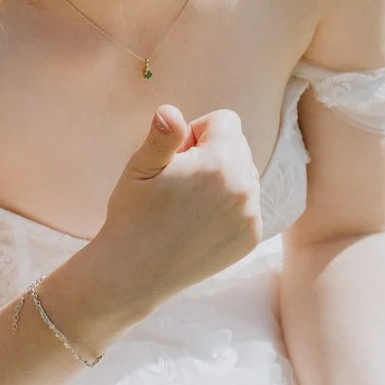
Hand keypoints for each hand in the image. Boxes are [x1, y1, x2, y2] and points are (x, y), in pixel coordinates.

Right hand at [90, 105, 262, 314]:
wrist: (135, 273)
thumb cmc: (133, 215)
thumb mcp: (140, 167)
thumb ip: (162, 135)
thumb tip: (170, 111)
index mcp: (219, 163)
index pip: (225, 121)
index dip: (196, 132)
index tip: (176, 157)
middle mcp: (244, 188)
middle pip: (238, 146)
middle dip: (211, 154)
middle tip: (179, 182)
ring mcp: (251, 216)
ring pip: (245, 176)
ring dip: (223, 180)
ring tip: (188, 205)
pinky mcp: (251, 238)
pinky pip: (248, 206)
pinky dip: (229, 208)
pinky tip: (199, 224)